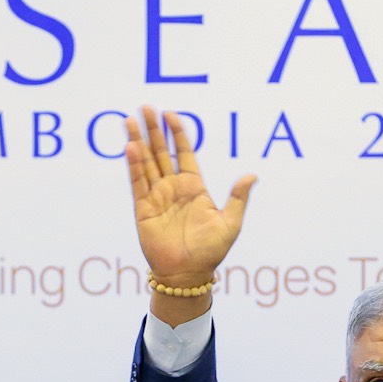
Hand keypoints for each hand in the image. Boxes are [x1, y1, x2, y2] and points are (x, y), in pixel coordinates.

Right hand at [123, 105, 255, 306]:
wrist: (188, 274)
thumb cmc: (211, 252)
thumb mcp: (231, 223)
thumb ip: (238, 198)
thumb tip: (252, 175)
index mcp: (194, 187)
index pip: (183, 152)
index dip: (177, 133)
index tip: (171, 114)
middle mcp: (173, 188)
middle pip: (161, 152)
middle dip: (154, 130)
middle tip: (146, 107)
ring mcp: (157, 197)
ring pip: (146, 163)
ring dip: (139, 141)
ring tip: (131, 120)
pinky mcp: (143, 210)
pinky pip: (138, 183)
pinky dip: (134, 165)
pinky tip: (130, 147)